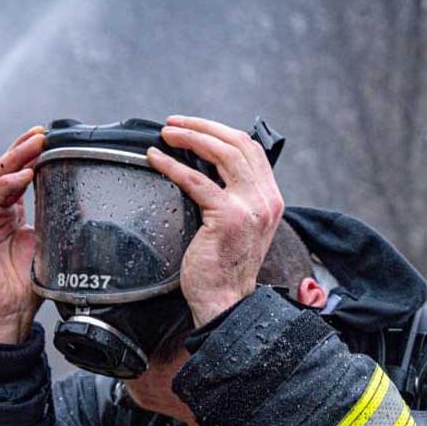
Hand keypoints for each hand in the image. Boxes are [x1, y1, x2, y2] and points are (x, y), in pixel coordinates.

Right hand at [0, 126, 45, 343]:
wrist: (4, 320)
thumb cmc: (21, 291)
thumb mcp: (43, 246)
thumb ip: (50, 221)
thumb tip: (76, 198)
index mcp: (2, 216)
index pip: (14, 178)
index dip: (29, 157)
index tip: (48, 139)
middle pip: (1, 174)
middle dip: (21, 151)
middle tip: (41, 134)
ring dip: (13, 162)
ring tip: (33, 146)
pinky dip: (2, 188)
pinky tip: (21, 177)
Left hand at [147, 115, 284, 325]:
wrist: (226, 302)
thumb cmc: (225, 270)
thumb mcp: (239, 228)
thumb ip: (233, 199)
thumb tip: (204, 171)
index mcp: (270, 199)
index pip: (250, 149)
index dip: (220, 131)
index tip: (195, 127)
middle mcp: (265, 199)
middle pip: (237, 142)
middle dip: (202, 126)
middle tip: (174, 123)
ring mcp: (249, 207)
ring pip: (221, 152)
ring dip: (190, 137)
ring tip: (167, 134)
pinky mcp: (227, 217)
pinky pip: (195, 180)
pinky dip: (173, 165)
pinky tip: (156, 160)